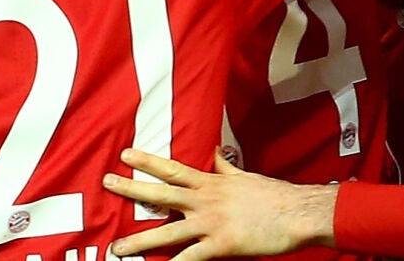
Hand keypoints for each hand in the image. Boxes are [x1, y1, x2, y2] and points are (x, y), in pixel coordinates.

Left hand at [104, 148, 337, 260]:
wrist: (298, 213)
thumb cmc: (273, 196)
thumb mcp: (245, 176)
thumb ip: (225, 167)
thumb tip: (215, 152)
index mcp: (210, 182)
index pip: (172, 169)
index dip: (147, 161)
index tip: (125, 155)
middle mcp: (205, 200)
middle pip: (160, 194)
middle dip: (131, 189)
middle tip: (106, 183)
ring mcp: (211, 222)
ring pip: (167, 232)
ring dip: (140, 241)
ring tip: (117, 248)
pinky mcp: (221, 245)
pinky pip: (191, 259)